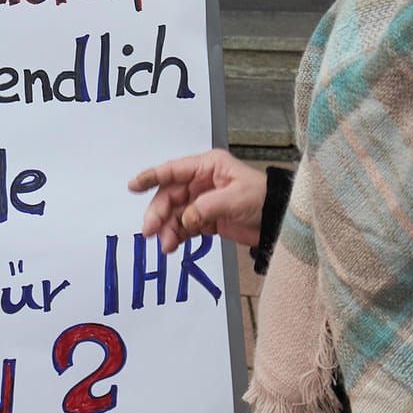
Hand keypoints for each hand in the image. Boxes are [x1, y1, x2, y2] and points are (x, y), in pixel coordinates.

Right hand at [128, 149, 268, 254]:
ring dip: (167, 229)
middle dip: (158, 213)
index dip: (151, 177)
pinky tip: (172, 246)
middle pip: (170, 196)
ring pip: (175, 214)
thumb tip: (185, 219)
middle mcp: (202, 181)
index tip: (134, 185)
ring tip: (166, 245)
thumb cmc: (263, 199)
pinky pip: (184, 226)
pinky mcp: (206, 219)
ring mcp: (202, 201)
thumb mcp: (236, 198)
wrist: (279, 221)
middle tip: (150, 230)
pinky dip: (177, 236)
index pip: (173, 170)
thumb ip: (207, 207)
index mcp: (208, 167)